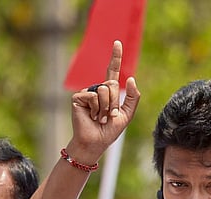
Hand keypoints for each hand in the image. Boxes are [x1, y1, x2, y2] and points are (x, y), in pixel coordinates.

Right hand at [69, 40, 139, 160]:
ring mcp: (87, 93)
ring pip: (104, 90)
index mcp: (109, 92)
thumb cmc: (109, 131)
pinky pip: (94, 96)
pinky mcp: (78, 98)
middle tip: (108, 116)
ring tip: (99, 118)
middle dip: (114, 103)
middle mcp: (97, 90)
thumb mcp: (126, 115)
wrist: (95, 142)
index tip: (117, 43)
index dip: (116, 57)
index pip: (113, 71)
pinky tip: (91, 117)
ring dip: (106, 108)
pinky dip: (96, 109)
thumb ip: (132, 97)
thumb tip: (130, 78)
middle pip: (111, 84)